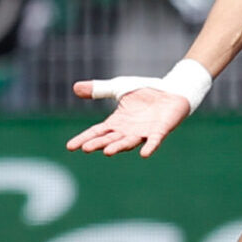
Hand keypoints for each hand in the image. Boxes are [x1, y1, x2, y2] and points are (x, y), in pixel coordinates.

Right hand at [65, 85, 190, 156]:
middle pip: (110, 139)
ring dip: (118, 147)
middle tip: (85, 148)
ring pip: (128, 141)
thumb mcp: (119, 87)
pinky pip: (154, 141)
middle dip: (98, 144)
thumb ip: (99, 89)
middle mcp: (128, 130)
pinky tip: (144, 154)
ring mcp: (144, 132)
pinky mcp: (160, 130)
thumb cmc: (146, 91)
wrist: (172, 90)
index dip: (84, 138)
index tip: (69, 147)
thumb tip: (74, 88)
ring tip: (106, 152)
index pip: (97, 132)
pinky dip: (149, 147)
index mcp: (117, 122)